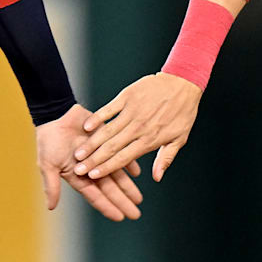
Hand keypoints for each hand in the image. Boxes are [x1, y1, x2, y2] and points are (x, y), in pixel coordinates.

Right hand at [36, 105, 143, 221]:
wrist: (56, 113)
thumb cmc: (49, 139)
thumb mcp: (48, 164)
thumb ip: (51, 185)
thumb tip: (50, 207)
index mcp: (77, 176)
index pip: (95, 196)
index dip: (107, 207)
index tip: (120, 217)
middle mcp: (91, 168)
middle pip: (110, 188)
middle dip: (123, 201)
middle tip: (136, 214)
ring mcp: (100, 155)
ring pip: (117, 174)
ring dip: (128, 186)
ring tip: (139, 198)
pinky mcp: (106, 140)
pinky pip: (121, 152)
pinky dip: (129, 162)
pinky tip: (138, 172)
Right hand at [74, 72, 201, 182]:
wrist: (183, 82)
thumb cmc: (182, 112)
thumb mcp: (179, 138)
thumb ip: (165, 159)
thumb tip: (157, 178)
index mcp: (150, 139)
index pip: (124, 158)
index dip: (107, 167)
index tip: (93, 176)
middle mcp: (138, 127)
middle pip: (112, 147)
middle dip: (94, 160)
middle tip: (78, 169)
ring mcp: (132, 111)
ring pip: (108, 130)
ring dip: (92, 142)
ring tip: (78, 153)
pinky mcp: (127, 96)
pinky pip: (109, 109)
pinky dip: (98, 118)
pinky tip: (87, 127)